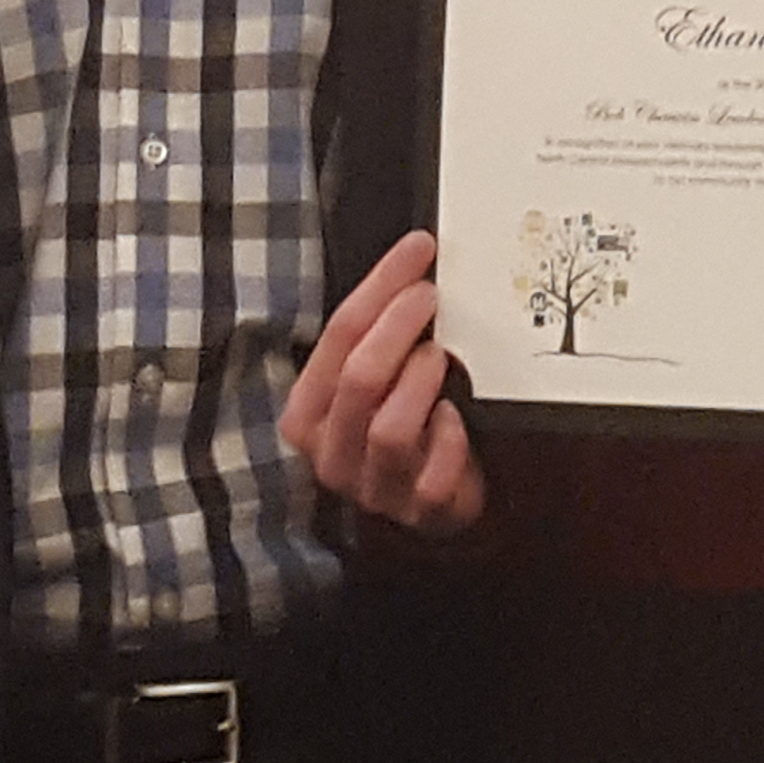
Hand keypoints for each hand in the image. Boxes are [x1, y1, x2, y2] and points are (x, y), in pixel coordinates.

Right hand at [283, 230, 486, 533]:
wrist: (431, 499)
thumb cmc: (399, 420)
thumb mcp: (372, 379)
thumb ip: (375, 334)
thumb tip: (412, 260)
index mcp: (309, 413)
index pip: (337, 336)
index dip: (380, 285)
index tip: (418, 250)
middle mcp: (332, 453)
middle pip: (359, 379)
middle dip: (398, 326)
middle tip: (430, 296)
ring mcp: (375, 487)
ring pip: (390, 428)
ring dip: (420, 382)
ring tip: (440, 356)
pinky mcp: (418, 513)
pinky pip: (433, 477)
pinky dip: (449, 441)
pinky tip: (455, 416)